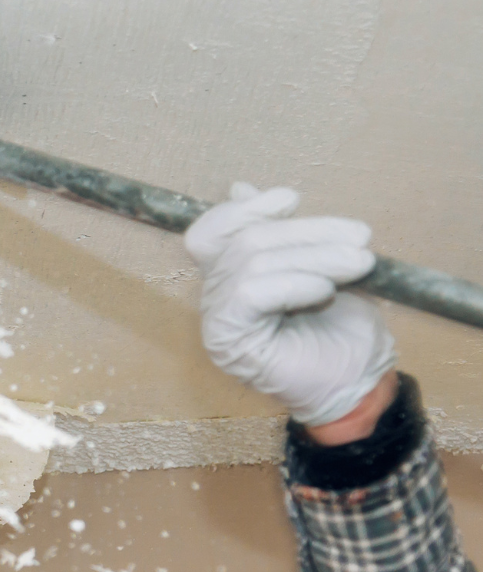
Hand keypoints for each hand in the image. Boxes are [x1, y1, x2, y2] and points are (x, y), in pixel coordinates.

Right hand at [183, 183, 395, 425]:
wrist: (358, 383)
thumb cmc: (341, 330)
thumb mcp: (318, 265)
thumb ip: (282, 234)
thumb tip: (240, 188)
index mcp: (231, 277)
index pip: (210, 233)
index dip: (242, 210)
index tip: (291, 198)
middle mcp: (216, 297)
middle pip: (245, 241)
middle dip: (307, 232)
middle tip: (360, 237)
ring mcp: (218, 321)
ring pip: (252, 261)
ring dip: (314, 257)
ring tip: (359, 265)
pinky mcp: (228, 340)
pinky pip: (250, 293)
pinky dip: (294, 284)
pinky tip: (325, 291)